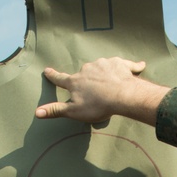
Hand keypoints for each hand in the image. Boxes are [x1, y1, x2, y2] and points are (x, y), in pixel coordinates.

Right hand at [35, 57, 168, 126]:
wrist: (122, 96)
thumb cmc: (97, 105)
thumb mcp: (73, 112)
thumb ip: (55, 111)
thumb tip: (36, 112)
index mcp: (75, 81)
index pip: (60, 79)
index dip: (53, 76)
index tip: (47, 70)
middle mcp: (87, 69)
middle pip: (84, 73)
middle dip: (87, 78)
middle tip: (95, 89)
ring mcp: (103, 64)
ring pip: (102, 67)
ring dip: (105, 73)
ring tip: (112, 84)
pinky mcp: (119, 63)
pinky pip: (124, 64)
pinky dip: (130, 66)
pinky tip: (139, 67)